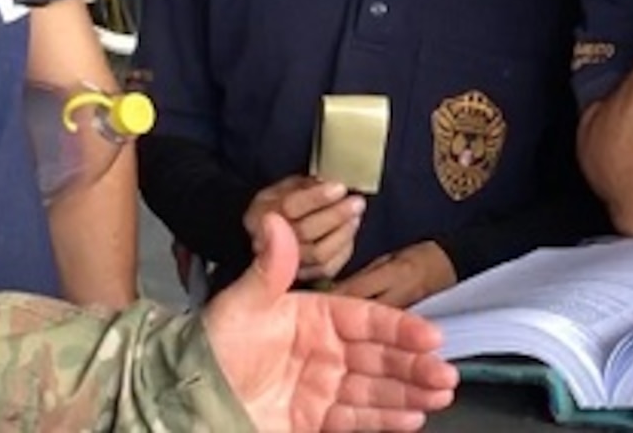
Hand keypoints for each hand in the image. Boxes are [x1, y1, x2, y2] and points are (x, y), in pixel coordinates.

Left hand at [204, 213, 459, 430]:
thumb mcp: (242, 303)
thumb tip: (277, 220)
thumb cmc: (213, 347)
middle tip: (445, 374)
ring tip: (440, 396)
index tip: (430, 336)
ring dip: (410, 392)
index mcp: (313, 317)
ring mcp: (321, 387)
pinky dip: (385, 418)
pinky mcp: (314, 420)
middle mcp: (324, 351)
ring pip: (376, 388)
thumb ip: (269, 267)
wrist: (187, 398)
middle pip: (379, 357)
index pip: (366, 319)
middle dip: (415, 365)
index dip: (399, 328)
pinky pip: (356, 418)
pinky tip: (412, 418)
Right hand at [244, 175, 364, 280]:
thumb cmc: (284, 204)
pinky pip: (326, 268)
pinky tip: (349, 233)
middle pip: (305, 232)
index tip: (340, 187)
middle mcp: (265, 243)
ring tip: (355, 216)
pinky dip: (343, 250)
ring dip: (343, 233)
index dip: (317, 197)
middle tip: (357, 202)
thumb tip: (332, 184)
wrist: (274, 234)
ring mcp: (281, 265)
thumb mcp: (288, 187)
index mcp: (260, 213)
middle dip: (336, 215)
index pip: (289, 206)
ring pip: (318, 254)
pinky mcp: (301, 278)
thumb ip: (306, 186)